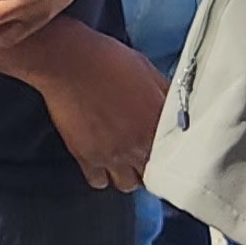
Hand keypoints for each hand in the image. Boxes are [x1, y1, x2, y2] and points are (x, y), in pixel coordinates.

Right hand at [29, 29, 166, 191]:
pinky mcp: (86, 156)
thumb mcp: (147, 69)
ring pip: (128, 184)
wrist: (70, 63)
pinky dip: (102, 176)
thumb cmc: (107, 60)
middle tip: (145, 156)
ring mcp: (111, 153)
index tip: (167, 151)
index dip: (171, 155)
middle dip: (150, 167)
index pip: (175, 154)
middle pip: (152, 175)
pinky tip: (102, 162)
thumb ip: (164, 94)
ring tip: (124, 162)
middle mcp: (137, 143)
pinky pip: (99, 181)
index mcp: (156, 121)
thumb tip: (175, 106)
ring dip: (128, 175)